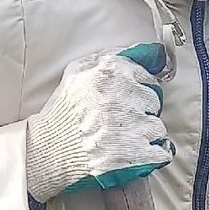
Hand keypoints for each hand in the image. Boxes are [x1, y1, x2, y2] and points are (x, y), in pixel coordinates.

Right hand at [25, 43, 173, 200]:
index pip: (147, 78)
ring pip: (157, 128)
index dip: (138, 91)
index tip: (128, 100)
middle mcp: (123, 97)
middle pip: (153, 102)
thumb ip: (107, 58)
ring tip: (123, 139)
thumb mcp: (77, 72)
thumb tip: (141, 53)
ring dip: (145, 135)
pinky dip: (151, 155)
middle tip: (122, 121)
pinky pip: (159, 152)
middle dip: (141, 111)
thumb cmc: (63, 113)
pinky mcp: (135, 155)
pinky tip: (136, 154)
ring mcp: (131, 128)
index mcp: (111, 73)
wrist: (49, 150)